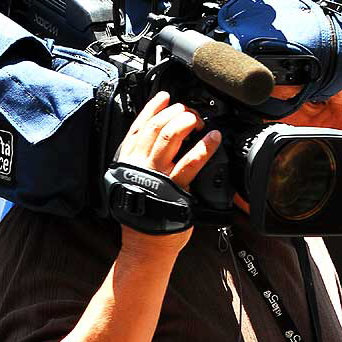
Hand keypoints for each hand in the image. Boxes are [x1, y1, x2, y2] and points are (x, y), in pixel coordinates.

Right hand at [117, 91, 220, 254]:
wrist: (145, 245)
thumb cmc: (142, 213)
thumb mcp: (132, 180)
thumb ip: (140, 160)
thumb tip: (157, 139)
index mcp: (128, 160)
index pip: (138, 126)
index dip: (152, 107)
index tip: (165, 97)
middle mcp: (140, 163)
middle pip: (156, 126)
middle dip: (173, 112)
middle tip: (186, 111)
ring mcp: (157, 175)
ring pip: (169, 137)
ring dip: (185, 122)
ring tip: (197, 119)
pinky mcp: (174, 188)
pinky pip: (190, 162)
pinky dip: (204, 147)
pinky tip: (213, 138)